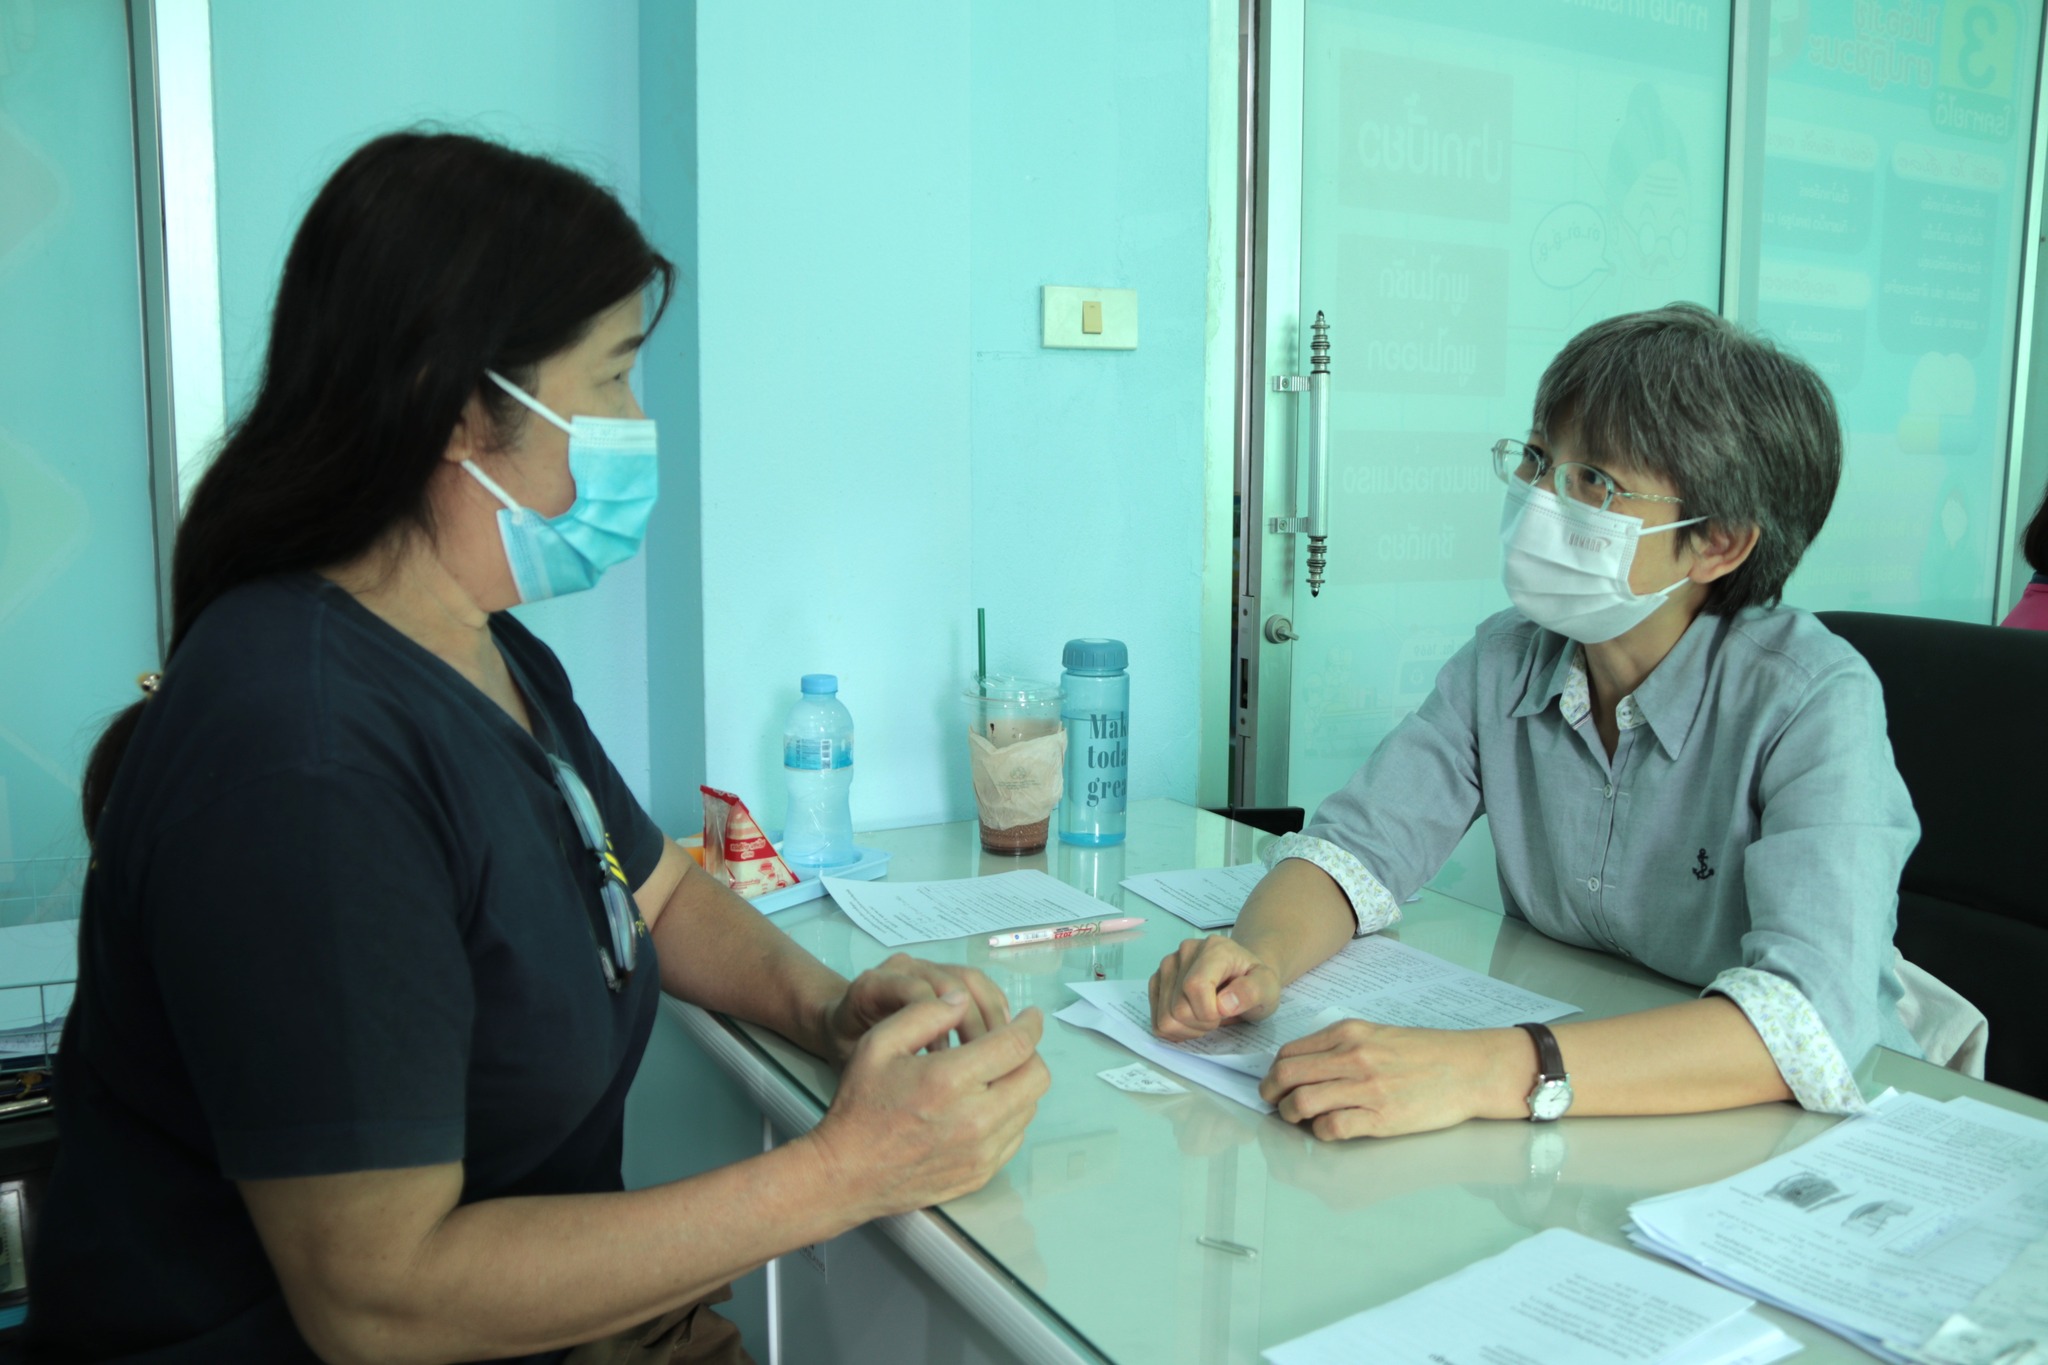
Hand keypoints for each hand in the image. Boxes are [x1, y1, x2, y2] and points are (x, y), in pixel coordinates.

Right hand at [810, 992, 1049, 1219]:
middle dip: (1029, 1053)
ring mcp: (981, 1152)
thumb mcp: (879, 1044)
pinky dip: (1010, 1115)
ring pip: (1030, 1107)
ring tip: (993, 1073)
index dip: (1030, 1023)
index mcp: (949, 1080)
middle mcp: (974, 1119)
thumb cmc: (860, 1106)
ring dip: (1019, 1084)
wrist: (848, 1174)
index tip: (1030, 1015)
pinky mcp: (981, 1173)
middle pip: (1036, 1076)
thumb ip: (924, 1013)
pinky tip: (984, 1105)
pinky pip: (1016, 1136)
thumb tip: (963, 1001)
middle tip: (1010, 1044)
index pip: (1016, 1045)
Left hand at [824, 954, 1009, 1062]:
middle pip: (952, 982)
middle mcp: (901, 968)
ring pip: (971, 980)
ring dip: (991, 1016)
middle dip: (974, 1023)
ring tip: (1000, 1052)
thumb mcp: (856, 1057)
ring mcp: (925, 967)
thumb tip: (937, 1060)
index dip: (939, 1024)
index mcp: (873, 985)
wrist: (842, 1026)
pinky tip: (1002, 1038)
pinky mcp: (943, 973)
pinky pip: (978, 984)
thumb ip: (885, 1056)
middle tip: (987, 1061)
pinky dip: (994, 1009)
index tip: (950, 1059)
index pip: (916, 993)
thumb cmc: (848, 1047)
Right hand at [1147, 935, 1281, 1041]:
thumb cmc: (1255, 982)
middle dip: (1201, 1023)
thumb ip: (1251, 992)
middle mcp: (1185, 952)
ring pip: (1164, 1017)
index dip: (1208, 1013)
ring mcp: (1167, 965)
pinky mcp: (1157, 980)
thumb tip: (1224, 1004)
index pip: (1194, 987)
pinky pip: (1156, 1019)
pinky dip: (1175, 1029)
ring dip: (1188, 1028)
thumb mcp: (1268, 987)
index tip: (1225, 1014)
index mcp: (1214, 949)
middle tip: (1219, 1017)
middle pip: (1177, 1007)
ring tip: (1206, 1018)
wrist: (1243, 975)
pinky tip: (1192, 1020)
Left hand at [1259, 1020, 1531, 1139]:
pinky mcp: (1381, 1118)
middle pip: (1286, 1075)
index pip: (1289, 1052)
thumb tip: (1305, 1069)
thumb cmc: (1428, 1053)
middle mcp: (1352, 1057)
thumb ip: (1341, 1047)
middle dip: (1271, 1094)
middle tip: (1275, 1105)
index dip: (1274, 1072)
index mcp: (1348, 1033)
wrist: (1470, 1069)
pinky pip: (1332, 1128)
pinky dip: (1320, 1133)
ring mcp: (1366, 1088)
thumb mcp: (1378, 1034)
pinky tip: (1328, 1131)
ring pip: (1301, 1102)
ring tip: (1299, 1121)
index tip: (1276, 1084)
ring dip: (1291, 1115)